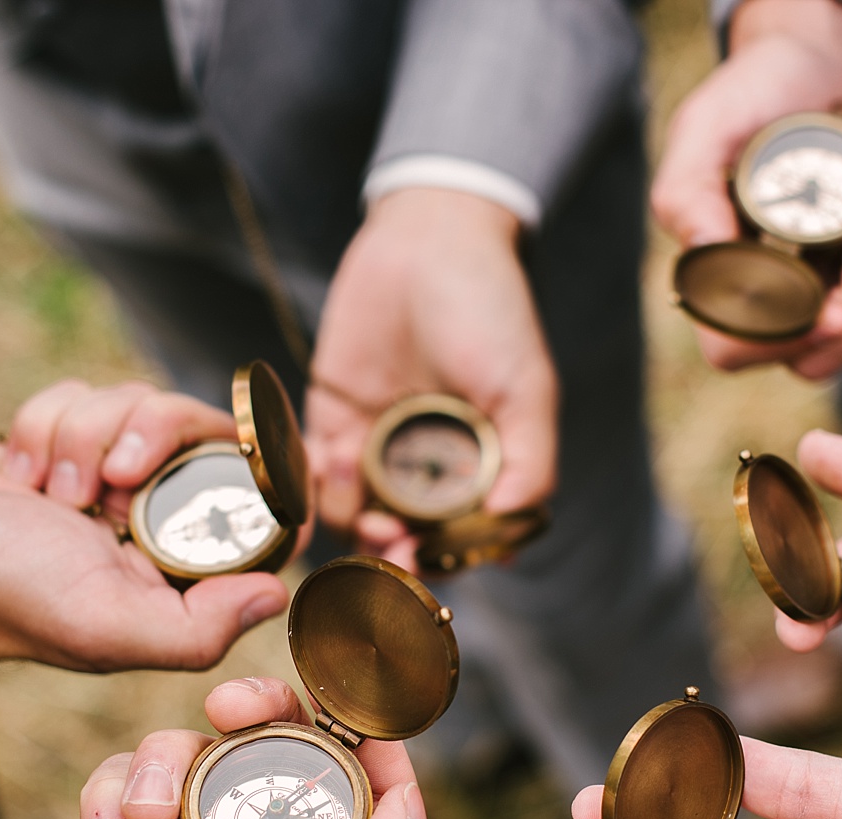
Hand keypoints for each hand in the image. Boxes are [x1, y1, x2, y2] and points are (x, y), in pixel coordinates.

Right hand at [0, 379, 288, 670]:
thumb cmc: (11, 599)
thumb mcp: (110, 628)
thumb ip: (198, 627)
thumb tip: (279, 594)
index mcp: (186, 567)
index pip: (261, 505)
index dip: (266, 471)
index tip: (256, 450)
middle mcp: (159, 517)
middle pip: (200, 429)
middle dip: (149, 436)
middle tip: (107, 482)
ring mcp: (112, 474)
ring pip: (138, 401)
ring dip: (84, 435)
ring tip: (52, 492)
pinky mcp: (66, 439)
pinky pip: (84, 393)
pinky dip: (46, 425)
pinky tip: (22, 474)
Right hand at [0, 678, 447, 818]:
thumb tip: (409, 808)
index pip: (358, 802)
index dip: (358, 747)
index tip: (343, 704)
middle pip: (275, 756)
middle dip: (258, 716)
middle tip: (231, 705)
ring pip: (192, 756)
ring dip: (165, 766)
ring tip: (146, 814)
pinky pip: (123, 781)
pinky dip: (112, 797)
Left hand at [305, 187, 557, 564]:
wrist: (428, 236)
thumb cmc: (490, 309)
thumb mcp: (525, 387)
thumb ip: (529, 461)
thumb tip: (511, 529)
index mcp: (479, 467)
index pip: (460, 538)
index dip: (444, 558)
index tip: (430, 560)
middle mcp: (425, 466)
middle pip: (403, 536)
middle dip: (391, 552)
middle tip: (386, 546)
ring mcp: (376, 444)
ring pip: (354, 512)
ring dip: (351, 521)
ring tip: (361, 504)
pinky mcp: (331, 417)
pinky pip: (313, 470)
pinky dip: (313, 484)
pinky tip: (327, 470)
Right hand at [653, 0, 841, 377]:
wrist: (818, 52)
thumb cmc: (753, 92)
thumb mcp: (706, 128)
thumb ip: (688, 192)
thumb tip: (703, 254)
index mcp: (724, 276)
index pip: (740, 350)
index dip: (786, 342)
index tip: (832, 310)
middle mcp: (782, 289)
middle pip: (824, 356)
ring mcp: (840, 271)